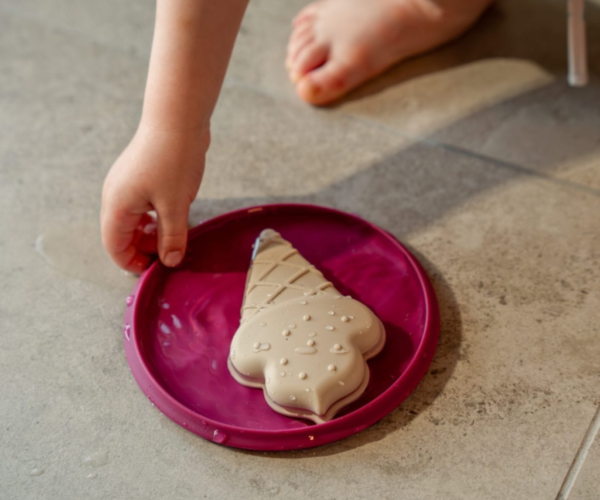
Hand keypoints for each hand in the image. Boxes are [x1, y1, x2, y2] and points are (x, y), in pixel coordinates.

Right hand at [101, 123, 208, 272]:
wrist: (178, 120)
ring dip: (152, 234)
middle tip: (170, 256)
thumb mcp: (176, 206)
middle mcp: (116, 196)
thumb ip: (172, 237)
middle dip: (144, 249)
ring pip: (135, 221)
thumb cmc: (173, 160)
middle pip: (123, 235)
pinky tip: (176, 219)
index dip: (132, 263)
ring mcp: (128, 185)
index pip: (114, 246)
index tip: (154, 271)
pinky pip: (144, 207)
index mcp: (117, 206)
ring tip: (176, 238)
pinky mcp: (141, 177)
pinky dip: (156, 218)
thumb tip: (169, 262)